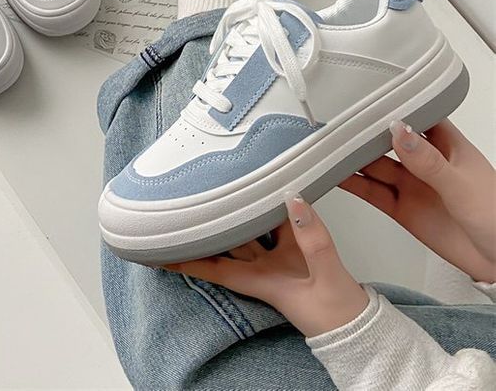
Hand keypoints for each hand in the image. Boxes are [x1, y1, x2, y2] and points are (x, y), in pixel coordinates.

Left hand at [165, 195, 368, 337]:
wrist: (360, 328)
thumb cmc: (339, 316)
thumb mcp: (327, 276)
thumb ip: (312, 238)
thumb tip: (294, 201)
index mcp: (262, 281)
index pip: (215, 269)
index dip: (186, 260)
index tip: (159, 252)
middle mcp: (264, 269)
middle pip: (226, 244)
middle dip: (205, 229)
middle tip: (183, 208)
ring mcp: (279, 260)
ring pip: (249, 232)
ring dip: (236, 214)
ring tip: (217, 190)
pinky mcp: (297, 253)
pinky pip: (277, 227)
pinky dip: (271, 211)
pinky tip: (269, 192)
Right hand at [340, 120, 495, 282]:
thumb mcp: (462, 185)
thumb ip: (429, 161)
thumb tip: (400, 131)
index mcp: (446, 145)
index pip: (413, 116)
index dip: (389, 107)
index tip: (364, 101)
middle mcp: (425, 162)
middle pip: (386, 140)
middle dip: (362, 133)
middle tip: (335, 127)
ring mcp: (411, 185)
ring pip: (374, 166)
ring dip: (352, 158)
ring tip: (328, 149)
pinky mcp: (401, 209)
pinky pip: (371, 193)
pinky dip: (352, 186)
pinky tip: (336, 177)